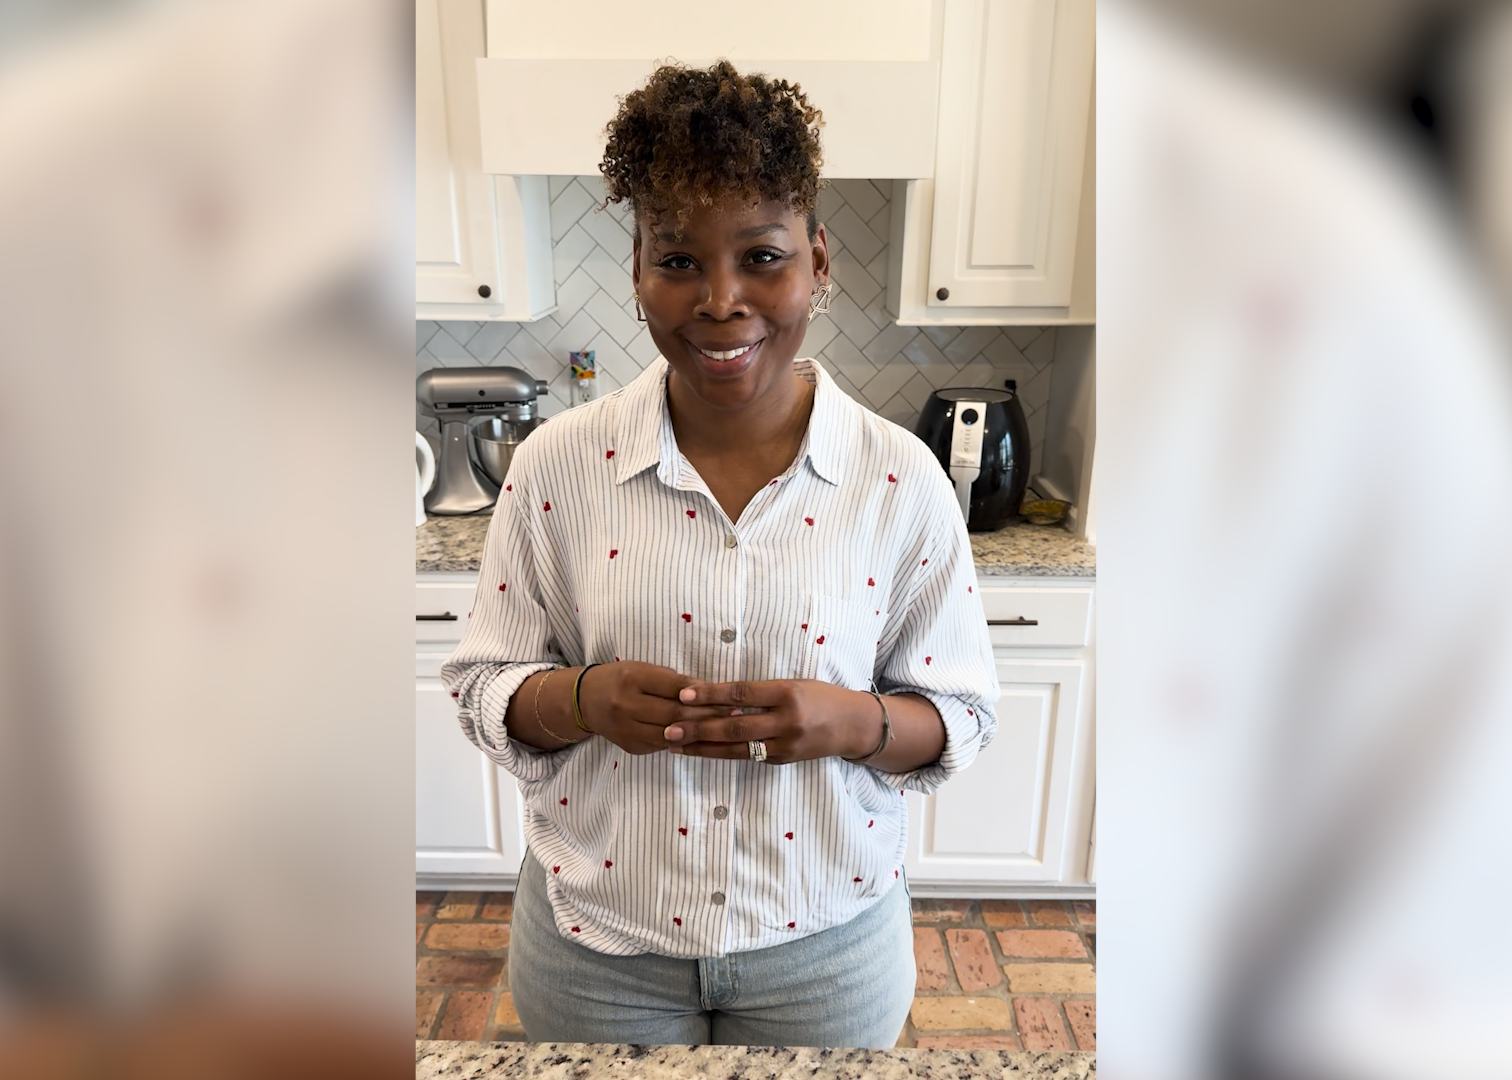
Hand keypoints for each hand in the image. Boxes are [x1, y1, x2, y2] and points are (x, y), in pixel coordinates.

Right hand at [576, 661, 732, 755]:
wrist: (586, 701)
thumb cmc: (621, 678)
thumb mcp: (644, 669)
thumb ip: (674, 680)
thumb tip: (710, 690)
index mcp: (632, 679)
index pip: (674, 687)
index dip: (702, 694)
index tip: (728, 698)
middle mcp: (626, 706)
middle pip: (674, 714)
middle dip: (707, 716)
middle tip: (734, 716)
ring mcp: (628, 730)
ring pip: (671, 735)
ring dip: (700, 733)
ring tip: (724, 730)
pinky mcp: (632, 748)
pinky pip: (664, 746)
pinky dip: (685, 742)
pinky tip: (704, 741)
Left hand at [664, 679, 879, 763]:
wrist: (852, 725)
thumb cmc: (819, 696)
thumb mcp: (793, 683)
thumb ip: (759, 692)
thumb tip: (716, 696)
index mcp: (787, 694)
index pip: (741, 694)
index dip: (711, 694)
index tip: (683, 694)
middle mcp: (786, 722)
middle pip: (734, 727)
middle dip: (698, 728)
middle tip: (669, 727)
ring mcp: (784, 746)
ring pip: (736, 748)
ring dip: (702, 747)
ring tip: (675, 744)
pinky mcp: (782, 761)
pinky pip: (746, 757)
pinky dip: (721, 753)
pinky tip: (699, 750)